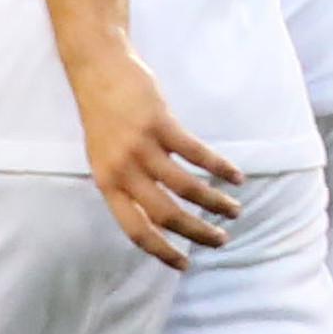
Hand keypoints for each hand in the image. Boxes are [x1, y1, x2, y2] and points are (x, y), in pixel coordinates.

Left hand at [69, 48, 244, 268]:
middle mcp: (122, 170)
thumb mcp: (103, 158)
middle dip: (197, 232)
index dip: (162, 251)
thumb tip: (154, 216)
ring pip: (185, 187)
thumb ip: (125, 185)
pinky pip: (196, 153)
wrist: (97, 68)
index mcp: (106, 184)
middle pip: (165, 214)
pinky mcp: (160, 123)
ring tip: (234, 210)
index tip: (185, 264)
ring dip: (214, 202)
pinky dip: (220, 167)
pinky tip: (236, 176)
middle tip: (220, 240)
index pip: (135, 230)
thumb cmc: (102, 116)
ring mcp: (141, 146)